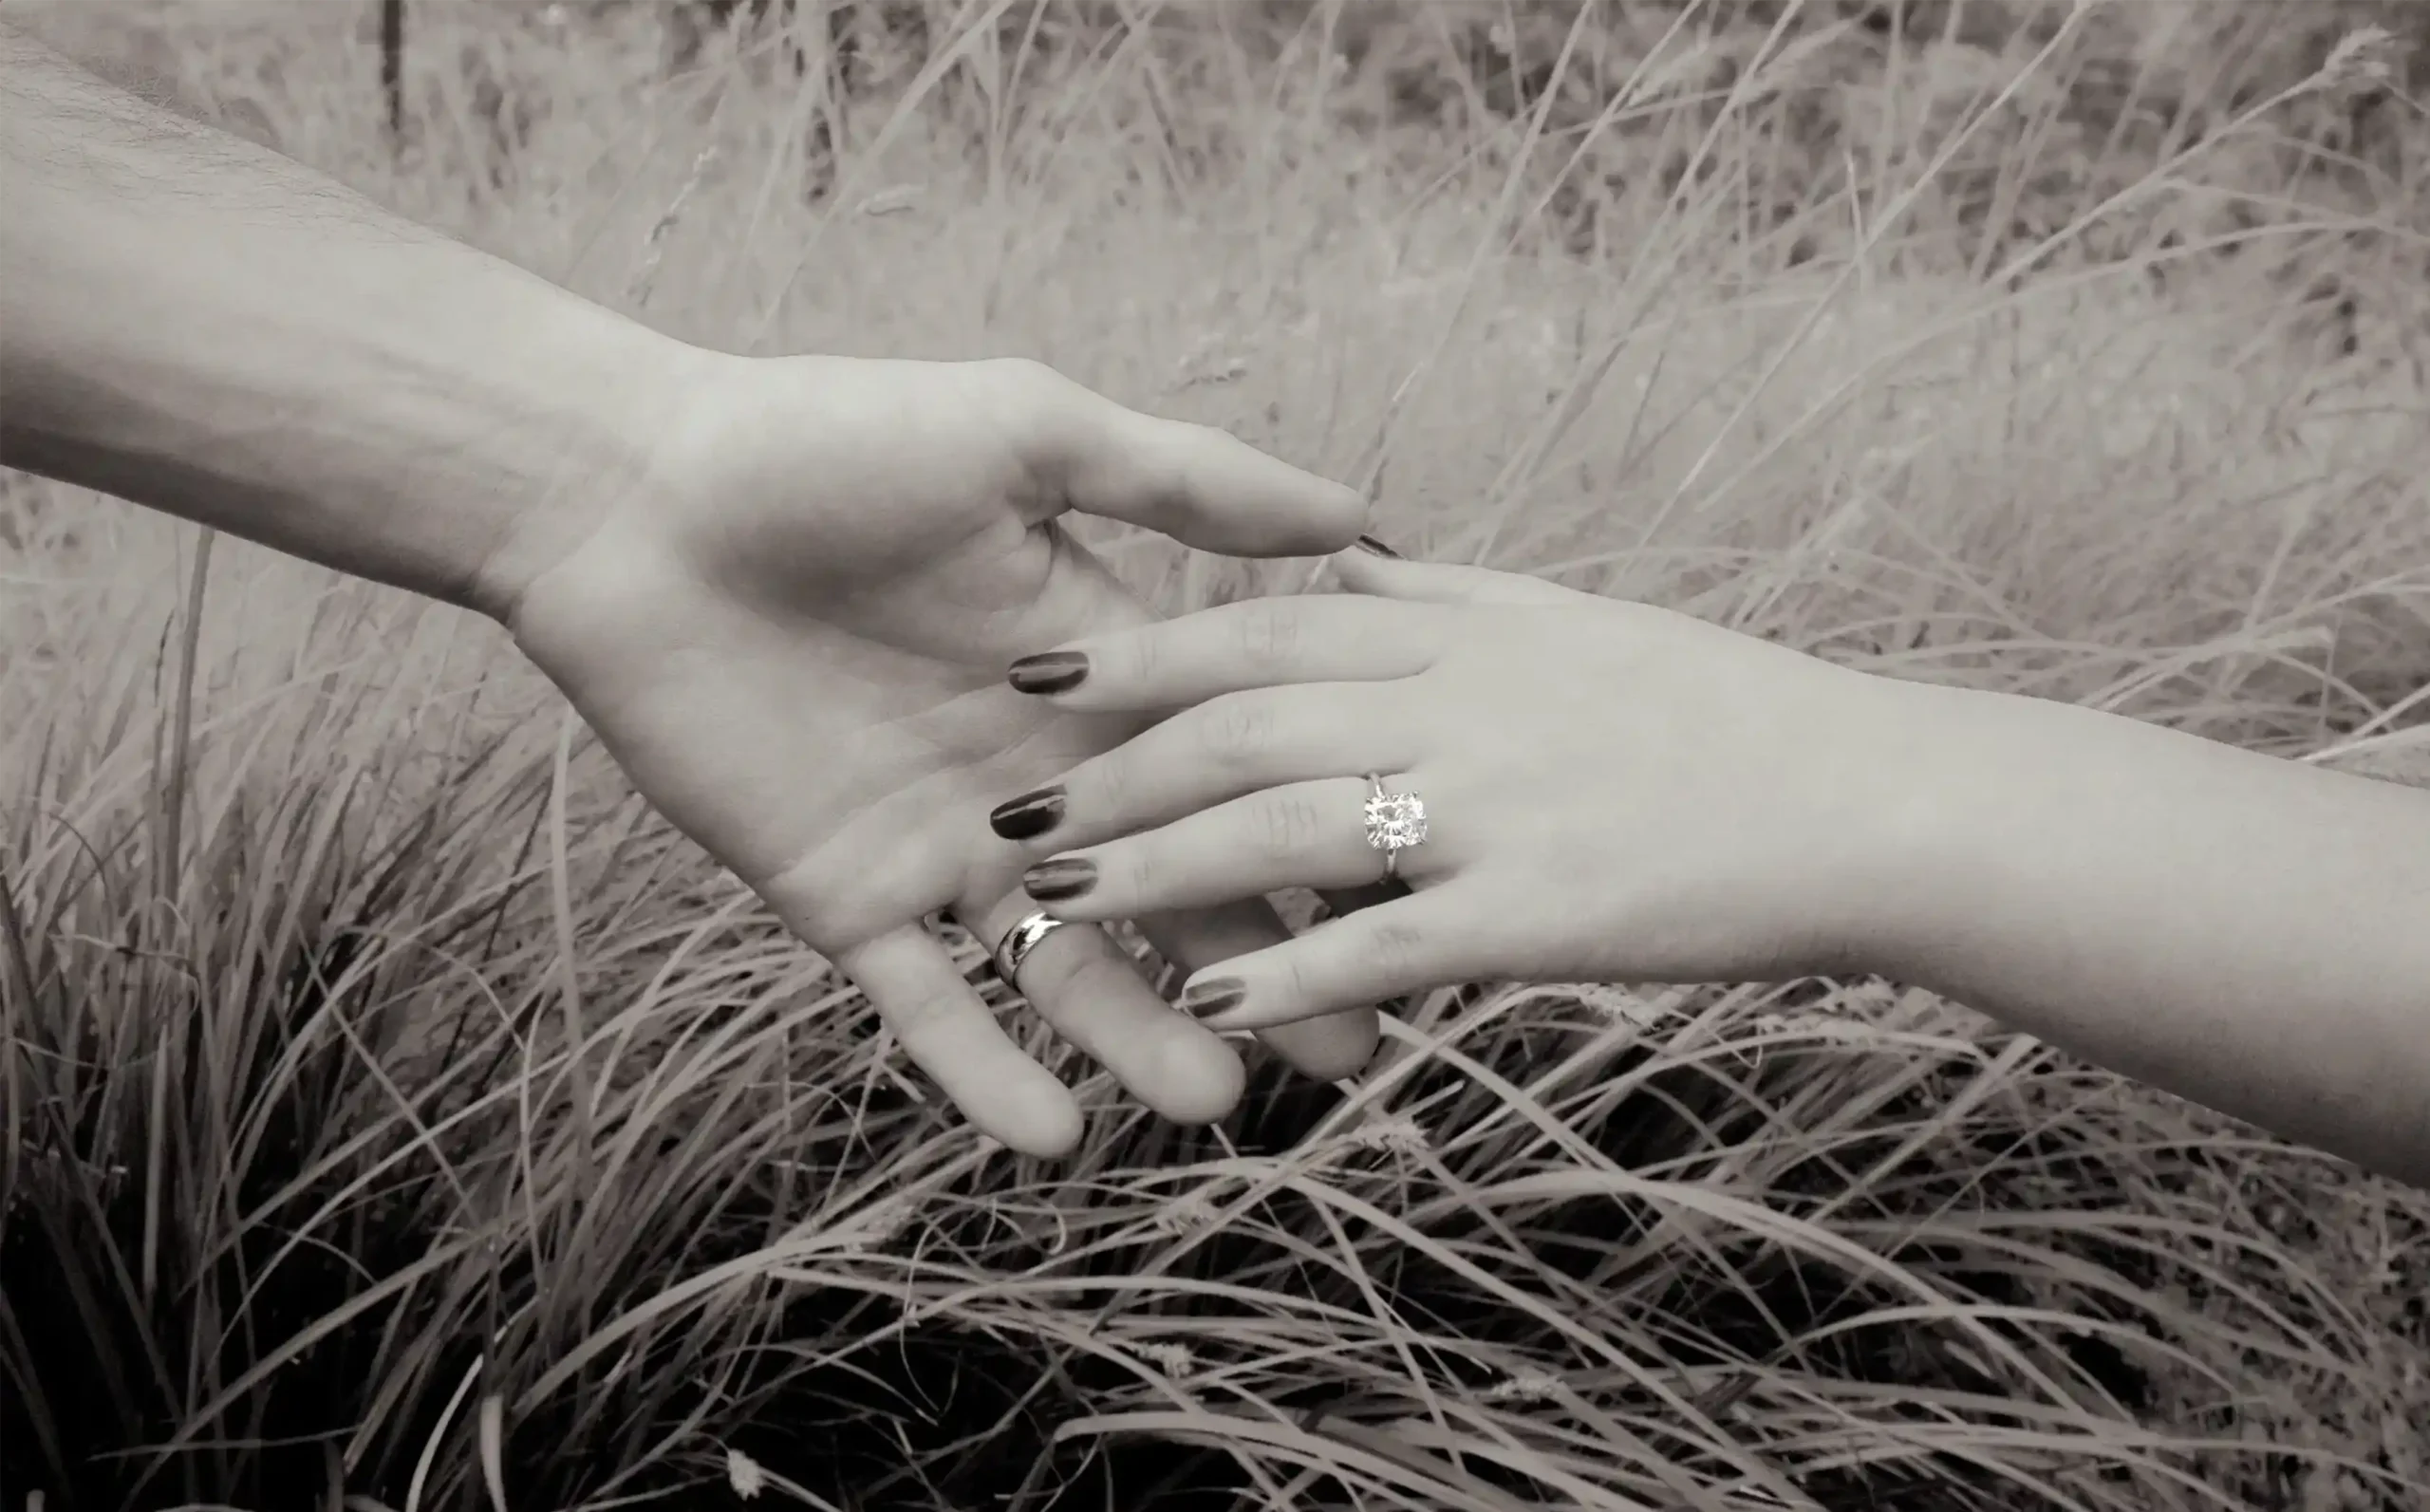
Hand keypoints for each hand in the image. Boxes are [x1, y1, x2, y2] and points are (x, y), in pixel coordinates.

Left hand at [496, 353, 1383, 1154]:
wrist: (628, 495)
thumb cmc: (827, 440)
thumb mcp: (1025, 434)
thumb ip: (1184, 480)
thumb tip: (1355, 510)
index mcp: (1095, 674)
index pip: (1229, 774)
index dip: (1314, 838)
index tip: (1413, 894)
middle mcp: (1037, 774)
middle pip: (1171, 893)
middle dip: (1261, 970)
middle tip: (1353, 1055)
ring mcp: (943, 845)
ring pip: (1063, 967)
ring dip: (1135, 1036)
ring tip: (1215, 1102)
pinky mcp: (844, 894)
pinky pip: (923, 1002)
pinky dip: (979, 1069)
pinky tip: (1050, 1134)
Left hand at [987, 547, 1925, 1029]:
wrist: (1862, 798)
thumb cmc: (1717, 714)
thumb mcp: (1568, 619)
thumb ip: (1441, 596)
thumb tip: (1343, 564)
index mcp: (1457, 630)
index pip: (1261, 628)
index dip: (1135, 645)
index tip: (1032, 664)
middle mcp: (1456, 702)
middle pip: (1243, 725)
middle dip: (1112, 766)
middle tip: (1009, 806)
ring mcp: (1493, 806)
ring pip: (1284, 830)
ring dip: (1159, 870)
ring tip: (1058, 905)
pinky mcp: (1535, 913)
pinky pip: (1383, 947)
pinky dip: (1286, 977)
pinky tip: (1204, 1009)